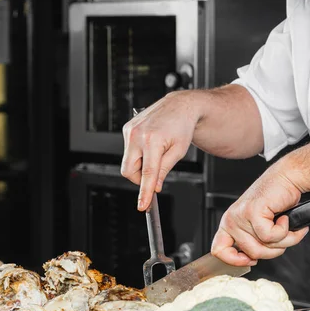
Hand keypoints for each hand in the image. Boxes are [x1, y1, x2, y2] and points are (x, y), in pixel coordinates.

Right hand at [121, 91, 200, 210]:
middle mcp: (137, 134)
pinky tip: (151, 145)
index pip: (147, 174)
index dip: (144, 192)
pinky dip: (138, 154)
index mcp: (152, 140)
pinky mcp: (127, 128)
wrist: (179, 106)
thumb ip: (164, 170)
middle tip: (155, 175)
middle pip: (128, 170)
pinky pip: (128, 150)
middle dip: (140, 178)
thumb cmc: (182, 126)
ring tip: (156, 153)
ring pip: (128, 161)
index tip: (143, 204)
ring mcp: (130, 130)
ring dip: (140, 165)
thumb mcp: (178, 151)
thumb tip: (155, 186)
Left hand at [210, 161, 309, 265]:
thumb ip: (253, 241)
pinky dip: (285, 230)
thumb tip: (252, 260)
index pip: (219, 250)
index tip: (252, 261)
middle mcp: (232, 220)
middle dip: (274, 250)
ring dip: (284, 240)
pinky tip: (284, 218)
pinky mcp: (253, 212)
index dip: (235, 261)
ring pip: (263, 248)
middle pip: (252, 254)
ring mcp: (241, 216)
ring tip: (286, 225)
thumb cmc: (278, 200)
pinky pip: (271, 236)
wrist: (289, 178)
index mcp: (230, 223)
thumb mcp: (260, 224)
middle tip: (283, 235)